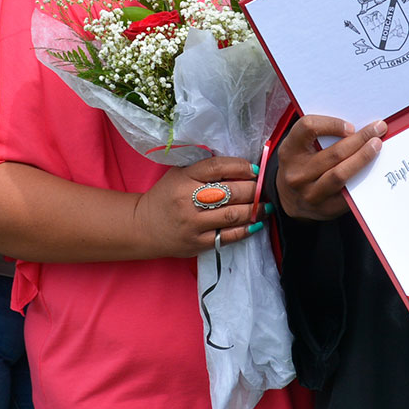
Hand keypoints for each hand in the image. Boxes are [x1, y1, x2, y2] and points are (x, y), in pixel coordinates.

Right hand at [134, 156, 261, 257]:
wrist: (141, 227)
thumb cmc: (165, 196)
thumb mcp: (178, 174)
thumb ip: (204, 169)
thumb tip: (241, 165)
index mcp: (183, 177)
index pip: (217, 167)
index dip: (241, 166)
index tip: (255, 169)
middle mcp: (187, 199)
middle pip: (230, 191)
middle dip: (254, 189)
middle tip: (264, 188)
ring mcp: (193, 223)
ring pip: (233, 215)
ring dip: (256, 209)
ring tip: (267, 205)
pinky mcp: (197, 243)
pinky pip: (228, 236)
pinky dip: (246, 229)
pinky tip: (257, 223)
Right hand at [275, 116, 385, 221]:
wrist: (290, 200)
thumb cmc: (301, 165)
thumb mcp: (300, 148)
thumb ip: (319, 136)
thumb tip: (357, 125)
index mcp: (289, 151)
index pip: (308, 128)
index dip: (332, 124)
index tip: (351, 126)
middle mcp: (297, 173)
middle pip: (334, 153)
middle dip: (360, 139)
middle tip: (378, 129)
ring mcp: (310, 194)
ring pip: (341, 174)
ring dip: (363, 157)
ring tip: (376, 146)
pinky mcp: (325, 209)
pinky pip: (348, 193)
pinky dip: (362, 179)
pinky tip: (373, 169)